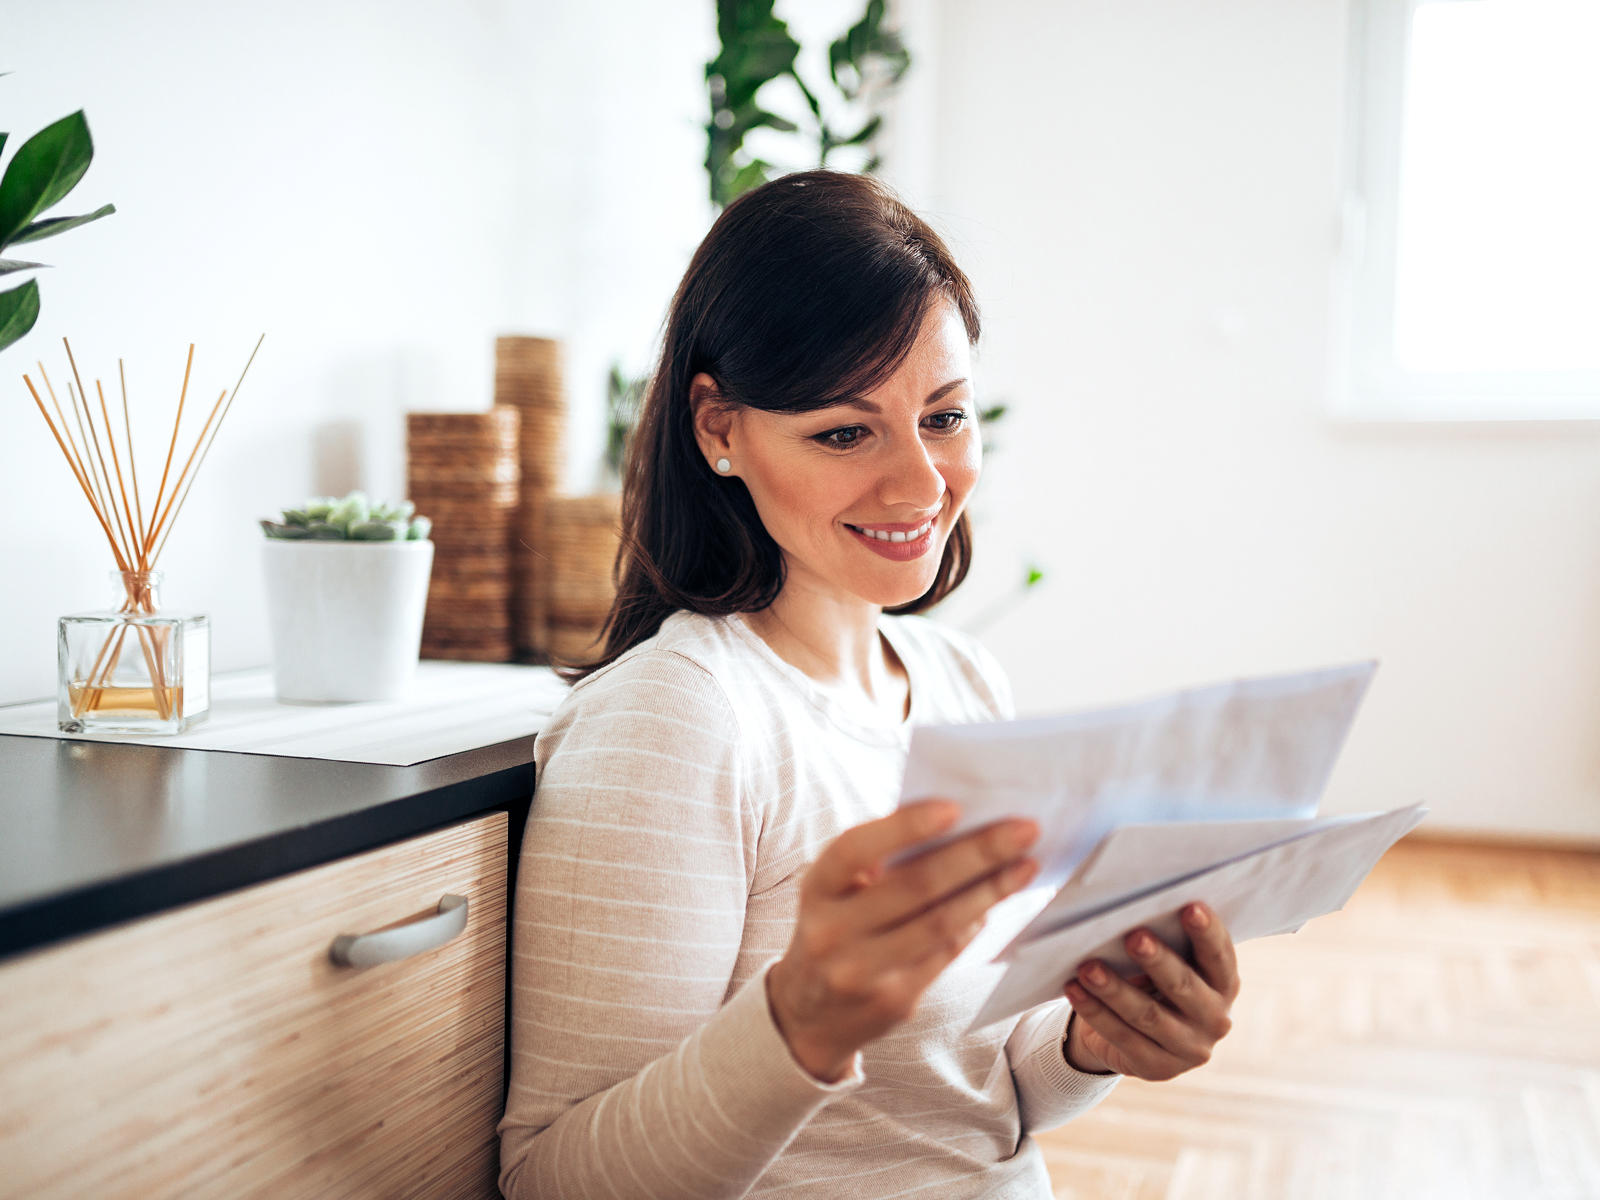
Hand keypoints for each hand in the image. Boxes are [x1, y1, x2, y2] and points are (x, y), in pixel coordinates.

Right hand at [767, 800, 1039, 1081]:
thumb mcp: (838, 889)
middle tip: (1025, 829)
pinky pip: (946, 953)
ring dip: (991, 890)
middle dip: (978, 854)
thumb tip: (955, 821)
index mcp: (817, 889)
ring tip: (1026, 864)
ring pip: (941, 923)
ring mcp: (862, 971)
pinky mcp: (894, 1000)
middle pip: (916, 886)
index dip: (904, 826)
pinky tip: (997, 900)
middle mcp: (832, 931)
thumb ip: (881, 858)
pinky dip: (975, 923)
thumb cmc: (836, 927)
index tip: (955, 807)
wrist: (810, 1014)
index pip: (856, 849)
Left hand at [1063, 902, 1238, 1079]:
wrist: (1141, 1036)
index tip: (1190, 907)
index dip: (1207, 932)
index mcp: (1224, 985)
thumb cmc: (1155, 981)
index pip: (1220, 956)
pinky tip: (1074, 989)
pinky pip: (1122, 1037)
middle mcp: (1215, 1019)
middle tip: (1134, 937)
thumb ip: (1165, 942)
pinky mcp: (1157, 1068)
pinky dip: (1095, 1012)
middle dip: (1158, 960)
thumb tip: (1130, 912)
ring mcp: (1189, 1049)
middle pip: (1183, 986)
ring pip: (1148, 1015)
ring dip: (1115, 989)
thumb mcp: (1170, 964)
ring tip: (1088, 967)